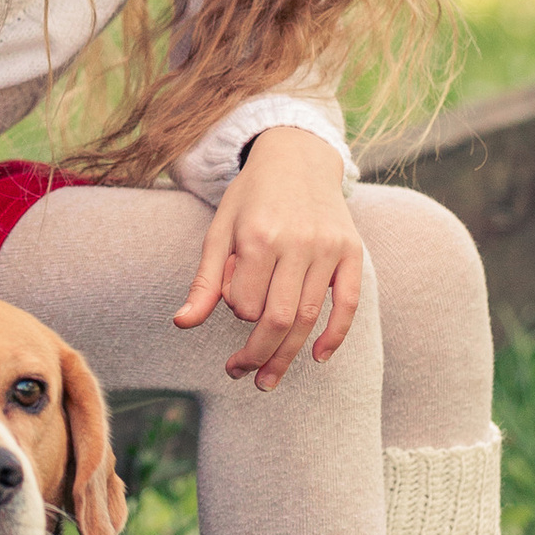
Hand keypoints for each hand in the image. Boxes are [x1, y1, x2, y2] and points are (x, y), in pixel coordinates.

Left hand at [174, 128, 362, 389]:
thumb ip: (205, 280)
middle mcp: (297, 243)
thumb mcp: (220, 230)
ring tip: (268, 378)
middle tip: (242, 375)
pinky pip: (348, 303)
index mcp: (258, 236)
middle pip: (278, 320)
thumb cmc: (252, 197)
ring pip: (309, 317)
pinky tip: (317, 356)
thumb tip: (182, 324)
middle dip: (258, 356)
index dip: (237, 313)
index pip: (245, 304)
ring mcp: (328, 248)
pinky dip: (335, 335)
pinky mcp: (351, 251)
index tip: (235, 303)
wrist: (298, 156)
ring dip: (288, 356)